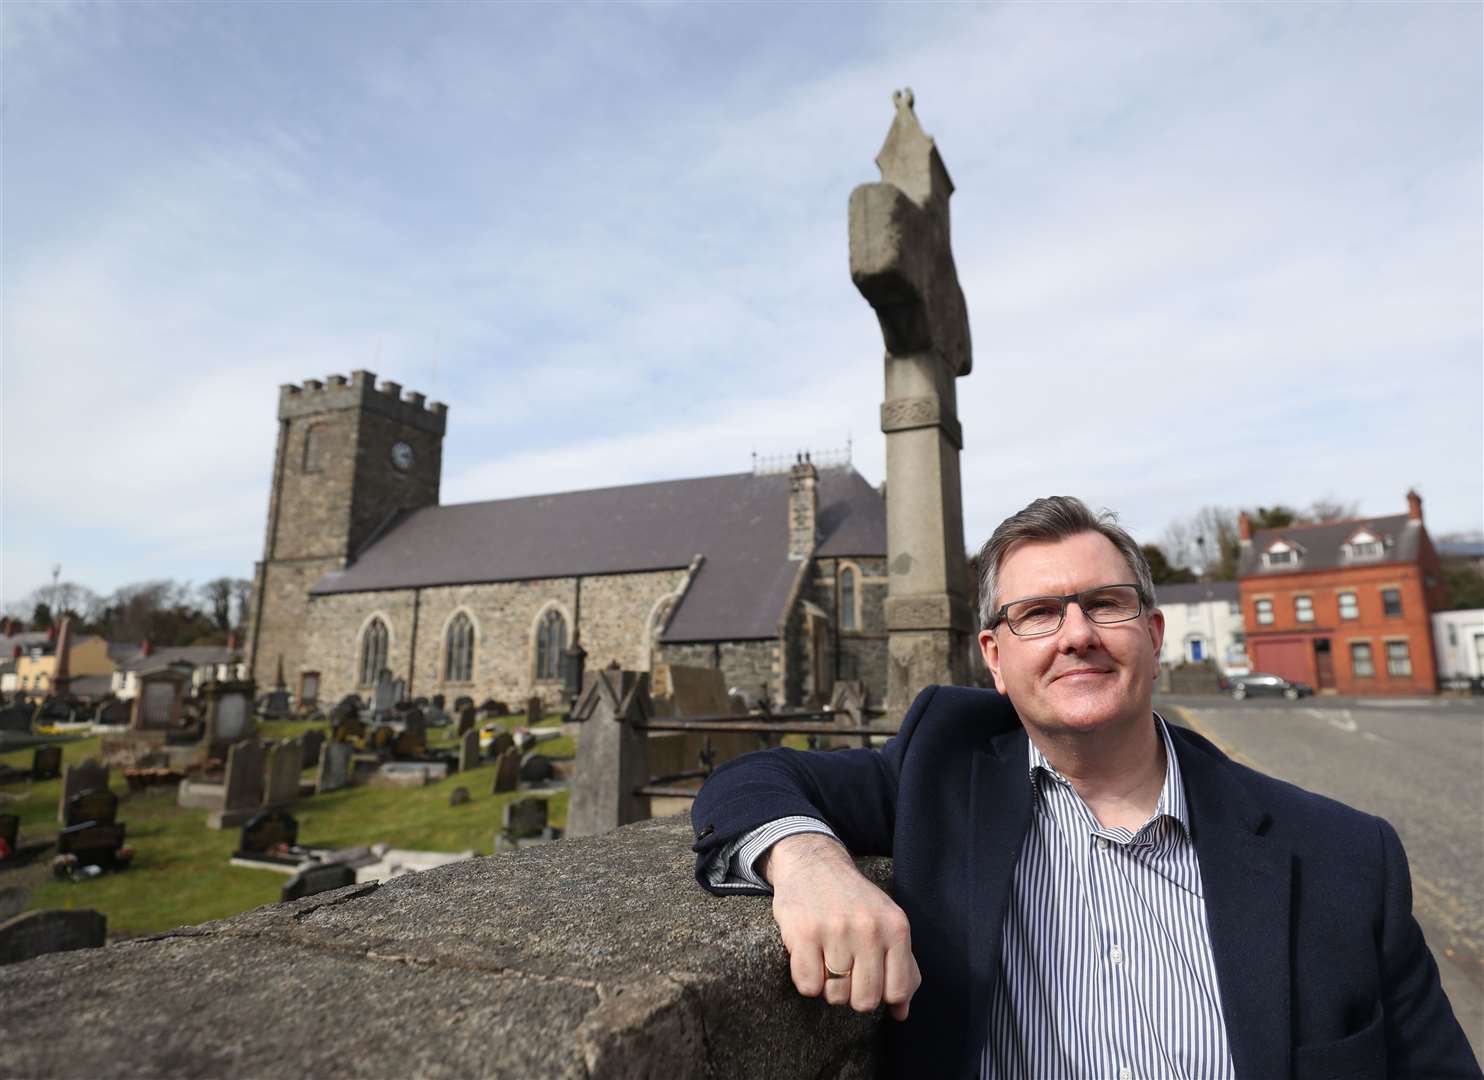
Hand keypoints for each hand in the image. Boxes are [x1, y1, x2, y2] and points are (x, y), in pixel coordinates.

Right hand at [760, 832, 920, 1019]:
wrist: (814, 863)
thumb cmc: (855, 901)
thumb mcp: (888, 925)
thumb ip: (903, 968)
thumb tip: (902, 1013)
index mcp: (896, 927)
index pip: (897, 991)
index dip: (882, 994)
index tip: (870, 979)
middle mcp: (869, 928)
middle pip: (866, 1000)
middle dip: (854, 994)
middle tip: (846, 971)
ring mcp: (836, 930)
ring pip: (836, 996)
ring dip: (829, 986)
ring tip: (827, 959)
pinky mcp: (804, 933)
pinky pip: (808, 986)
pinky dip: (807, 980)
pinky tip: (810, 957)